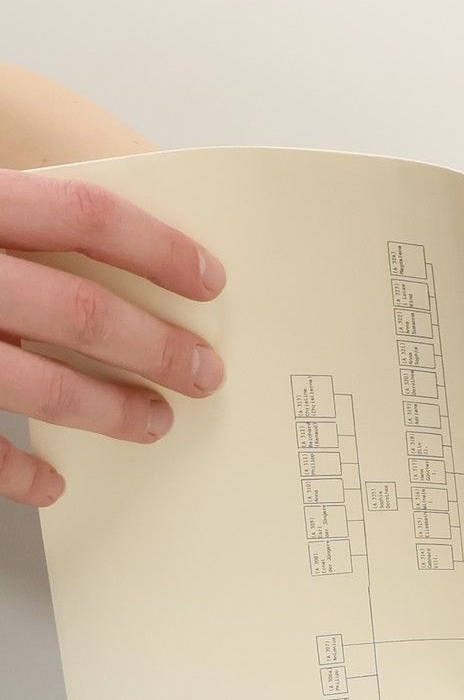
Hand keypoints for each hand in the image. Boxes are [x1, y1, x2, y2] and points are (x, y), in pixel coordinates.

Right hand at [0, 168, 225, 506]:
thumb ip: (13, 216)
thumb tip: (108, 251)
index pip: (83, 214)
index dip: (156, 247)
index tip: (208, 279)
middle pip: (83, 310)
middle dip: (158, 348)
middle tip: (202, 372)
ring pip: (42, 384)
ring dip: (111, 411)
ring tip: (153, 422)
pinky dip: (19, 473)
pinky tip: (49, 484)